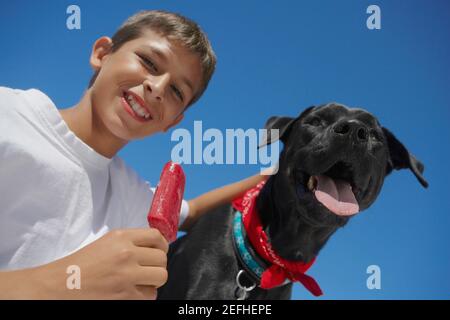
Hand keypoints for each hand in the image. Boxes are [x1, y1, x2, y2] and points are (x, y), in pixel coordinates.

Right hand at [34, 228, 168, 298]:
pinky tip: (131, 292)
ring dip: (153, 281)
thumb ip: (131, 241)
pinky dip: (144, 295)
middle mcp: (127, 254)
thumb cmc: (82, 264)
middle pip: (162, 258)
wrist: (59, 286)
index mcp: (121, 237)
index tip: (159, 251)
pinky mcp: (126, 296)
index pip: (157, 236)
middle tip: (147, 269)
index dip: (162, 245)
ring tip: (141, 281)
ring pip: (161, 277)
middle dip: (157, 265)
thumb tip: (157, 245)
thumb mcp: (107, 242)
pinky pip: (150, 296)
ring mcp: (127, 276)